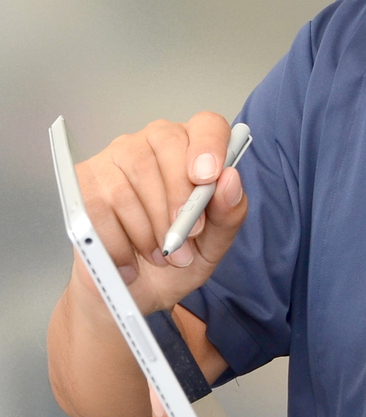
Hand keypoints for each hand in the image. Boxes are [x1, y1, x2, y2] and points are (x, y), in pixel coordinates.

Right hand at [72, 112, 248, 315]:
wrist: (134, 290)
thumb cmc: (178, 257)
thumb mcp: (214, 244)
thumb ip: (229, 213)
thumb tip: (230, 179)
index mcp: (194, 149)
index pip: (207, 125)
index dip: (209, 146)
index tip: (207, 178)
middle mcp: (153, 143)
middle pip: (167, 147)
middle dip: (177, 199)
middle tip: (183, 238)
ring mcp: (115, 157)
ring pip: (132, 181)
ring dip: (149, 230)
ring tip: (160, 255)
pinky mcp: (83, 181)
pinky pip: (99, 207)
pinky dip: (118, 242)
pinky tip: (130, 261)